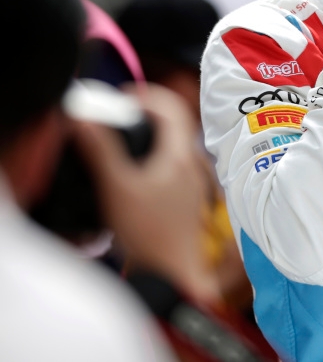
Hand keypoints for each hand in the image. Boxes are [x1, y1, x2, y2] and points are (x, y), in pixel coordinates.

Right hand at [70, 84, 218, 303]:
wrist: (170, 272)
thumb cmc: (148, 233)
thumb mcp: (117, 187)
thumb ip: (102, 151)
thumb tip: (86, 119)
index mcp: (181, 154)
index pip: (173, 107)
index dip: (147, 95)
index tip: (122, 98)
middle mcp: (192, 163)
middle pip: (175, 122)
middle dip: (148, 110)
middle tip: (120, 112)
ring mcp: (192, 180)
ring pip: (175, 142)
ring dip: (152, 131)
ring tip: (125, 134)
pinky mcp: (185, 195)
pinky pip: (173, 160)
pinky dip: (154, 152)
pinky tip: (135, 166)